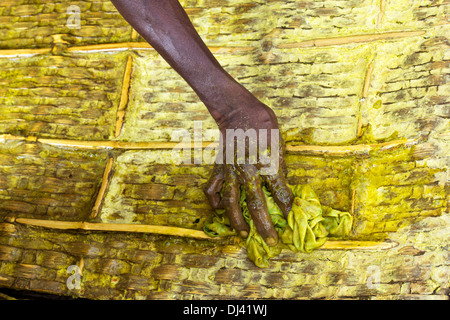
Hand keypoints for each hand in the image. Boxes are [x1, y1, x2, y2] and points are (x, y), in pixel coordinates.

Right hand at [204, 93, 293, 245]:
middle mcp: (248, 171)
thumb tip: (282, 190)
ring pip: (232, 203)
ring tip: (243, 234)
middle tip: (271, 241)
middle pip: (257, 204)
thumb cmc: (264, 126)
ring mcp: (231, 171)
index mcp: (267, 164)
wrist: (240, 112)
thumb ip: (279, 169)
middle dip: (265, 226)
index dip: (287, 209)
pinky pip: (213, 190)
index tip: (292, 222)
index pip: (280, 193)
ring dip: (238, 221)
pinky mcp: (219, 169)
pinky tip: (221, 209)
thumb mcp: (279, 146)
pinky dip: (215, 202)